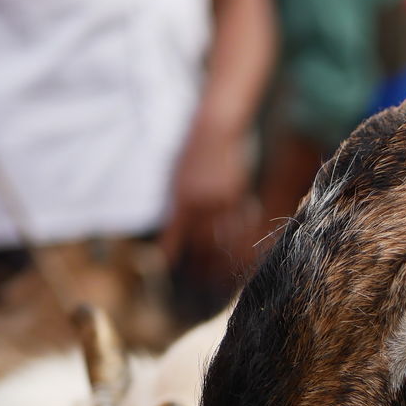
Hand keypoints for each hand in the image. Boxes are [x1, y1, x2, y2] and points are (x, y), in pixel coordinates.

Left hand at [161, 123, 250, 260]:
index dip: (171, 250)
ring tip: (219, 271)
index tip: (167, 263)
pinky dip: (237, 238)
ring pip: (221, 236)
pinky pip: (238, 224)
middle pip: (201, 241)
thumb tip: (176, 230)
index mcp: (182, 199)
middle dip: (200, 261)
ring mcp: (222, 201)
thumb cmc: (191, 152)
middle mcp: (202, 203)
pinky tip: (237, 247)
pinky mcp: (238, 196)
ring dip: (219, 256)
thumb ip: (177, 206)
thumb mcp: (175, 178)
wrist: (214, 131)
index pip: (176, 233)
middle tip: (198, 275)